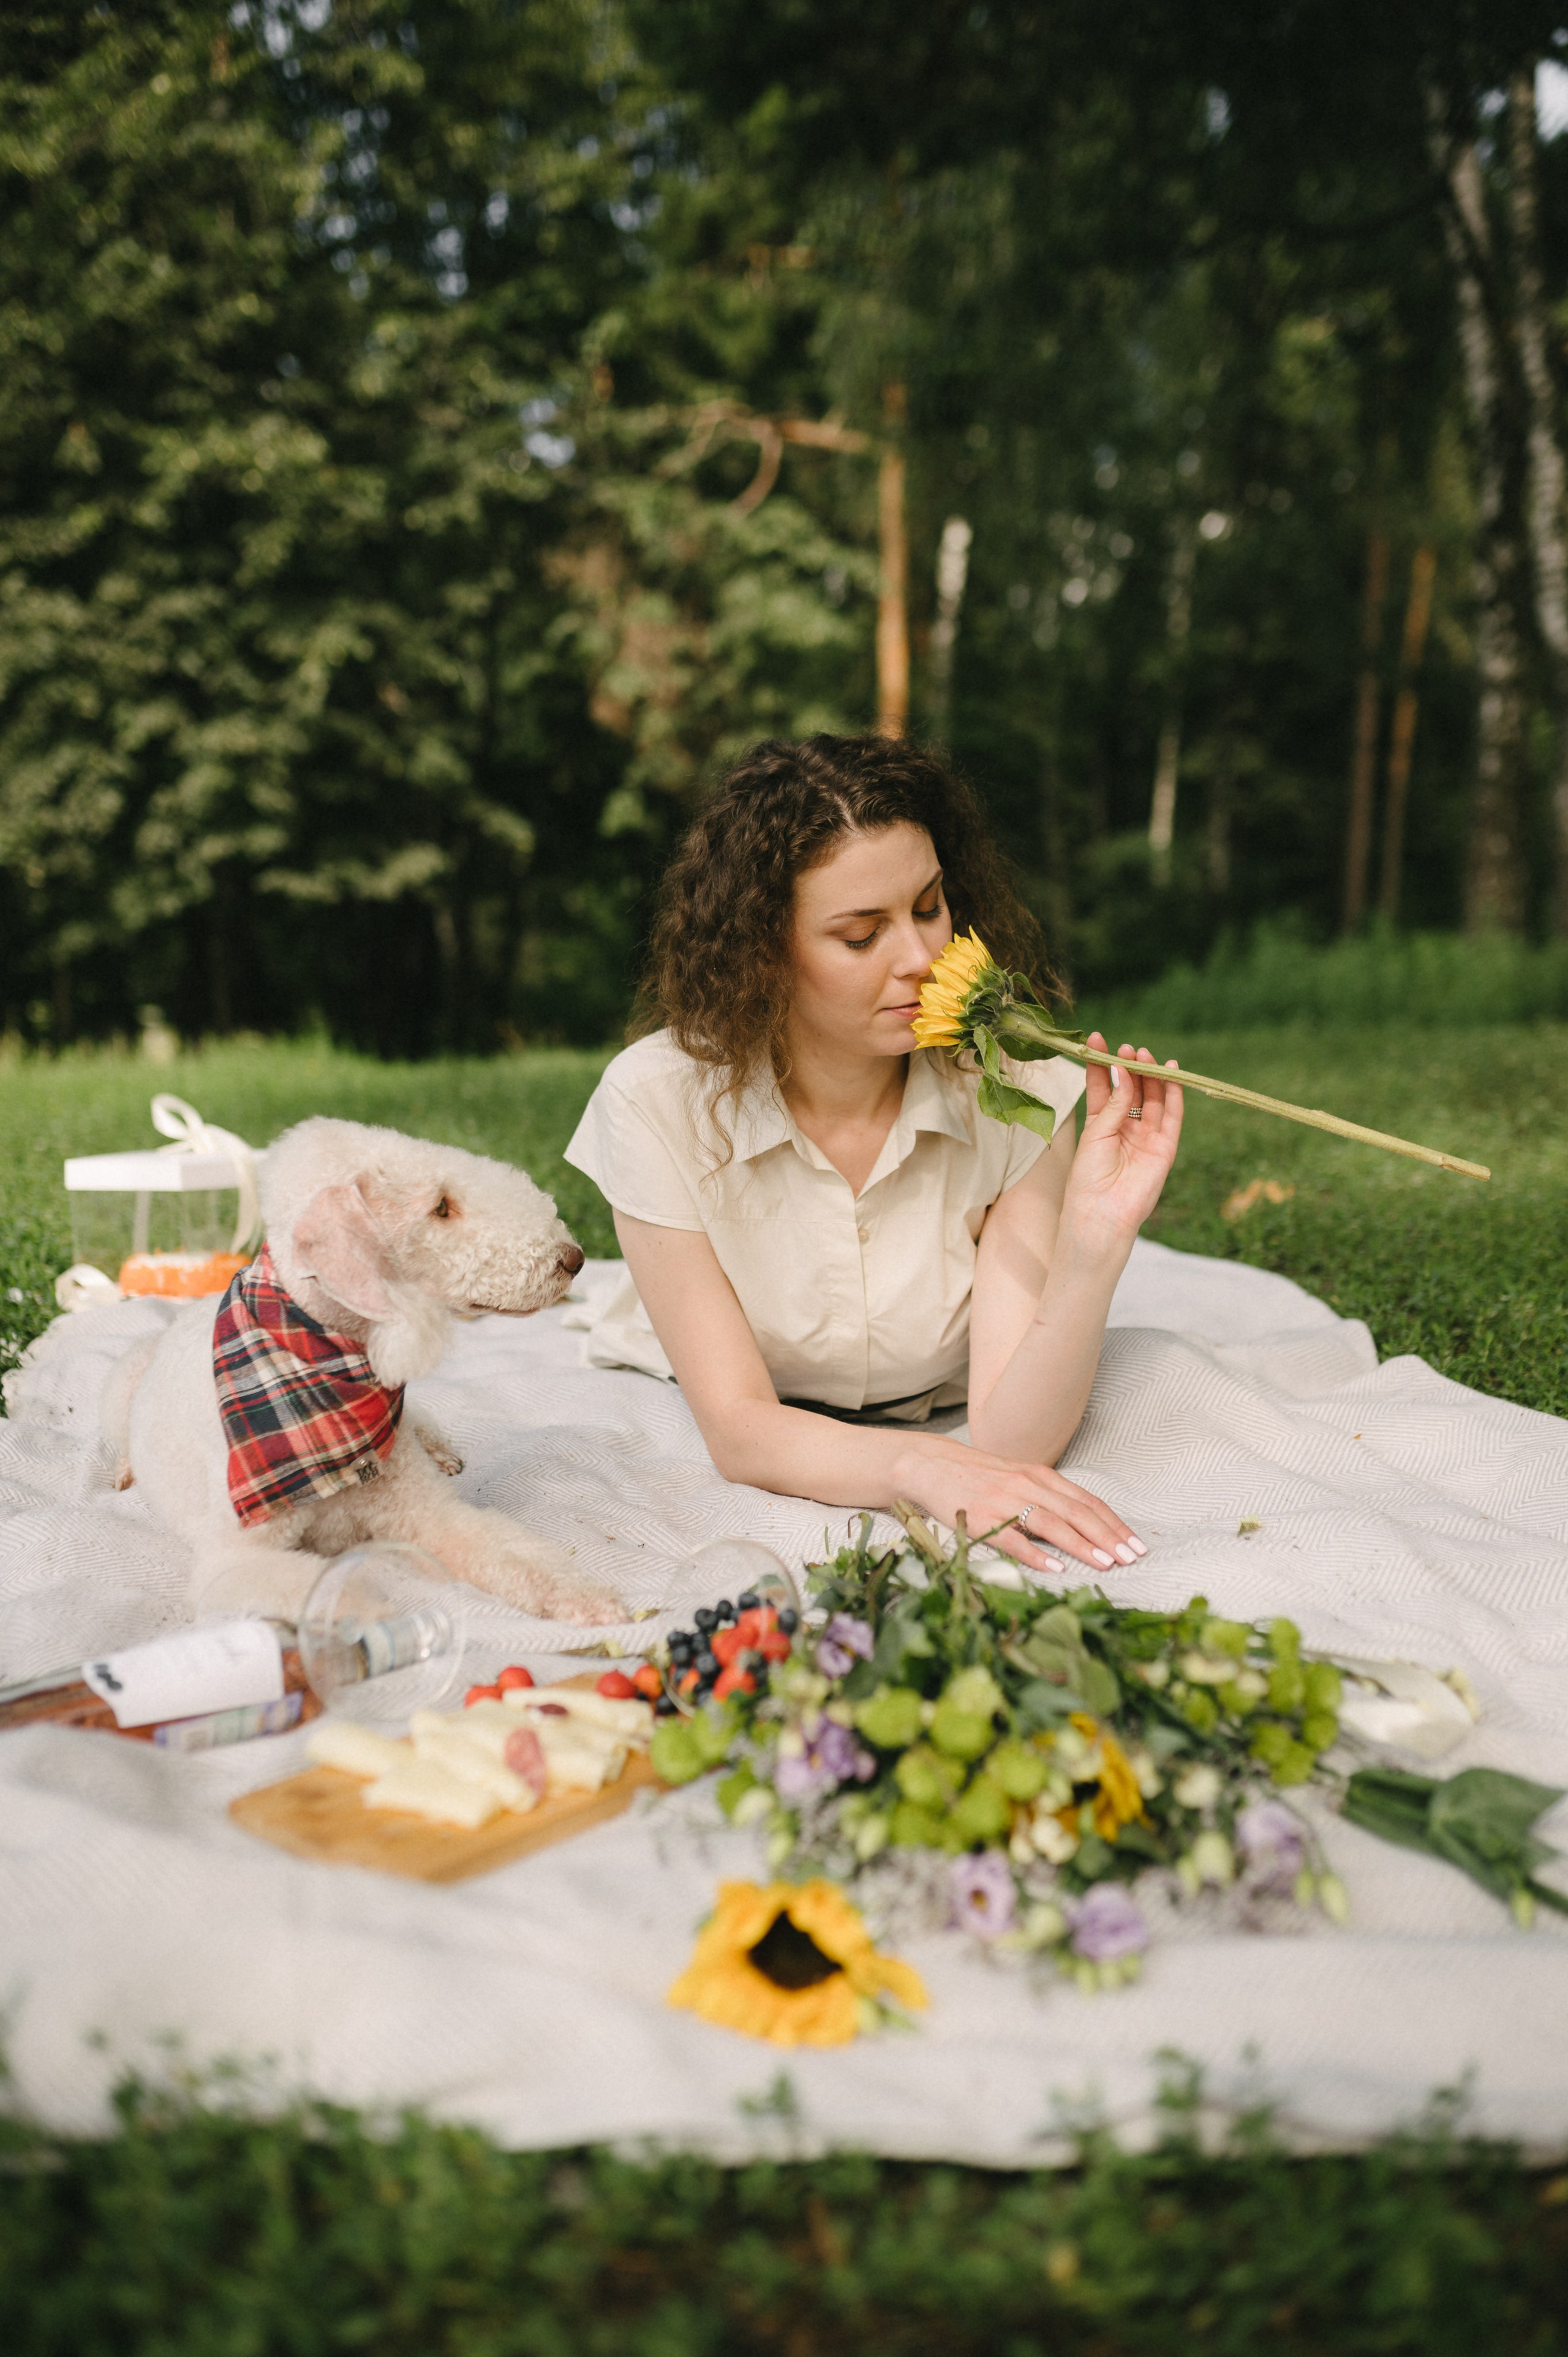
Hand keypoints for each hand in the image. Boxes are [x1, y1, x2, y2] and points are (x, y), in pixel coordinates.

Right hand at [893, 1433, 1146, 1577]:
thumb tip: (1083, 1525)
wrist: (930, 1464)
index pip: (1087, 1501)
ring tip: (1105, 1563)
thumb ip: (1047, 1497)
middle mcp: (1028, 1484)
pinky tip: (1057, 1567)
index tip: (1136, 1544)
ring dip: (1082, 1545)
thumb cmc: (978, 1476)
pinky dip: (1037, 1554)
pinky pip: (1014, 1538)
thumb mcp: (1018, 1478)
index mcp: (1040, 1475)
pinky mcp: (982, 1517)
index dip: (1114, 1523)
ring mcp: (1005, 1500)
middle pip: (1077, 1512)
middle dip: (1108, 1536)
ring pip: (1053, 1524)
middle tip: (1132, 1557)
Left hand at [1061, 1035, 1182, 1253]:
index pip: (1102, 1086)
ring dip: (1150, 1075)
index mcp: (1100, 1124)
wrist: (1101, 1214)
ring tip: (1144, 1054)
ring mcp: (1146, 1137)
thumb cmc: (1087, 1178)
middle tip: (1127, 1048)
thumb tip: (1125, 1071)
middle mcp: (1125, 1128)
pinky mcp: (1165, 1148)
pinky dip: (1174, 1094)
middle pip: (1131, 1089)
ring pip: (1153, 1099)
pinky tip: (1170, 1073)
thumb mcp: (1096, 1134)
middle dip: (1129, 1066)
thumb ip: (1114, 1104)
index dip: (1101, 1063)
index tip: (1096, 1039)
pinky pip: (1172, 1116)